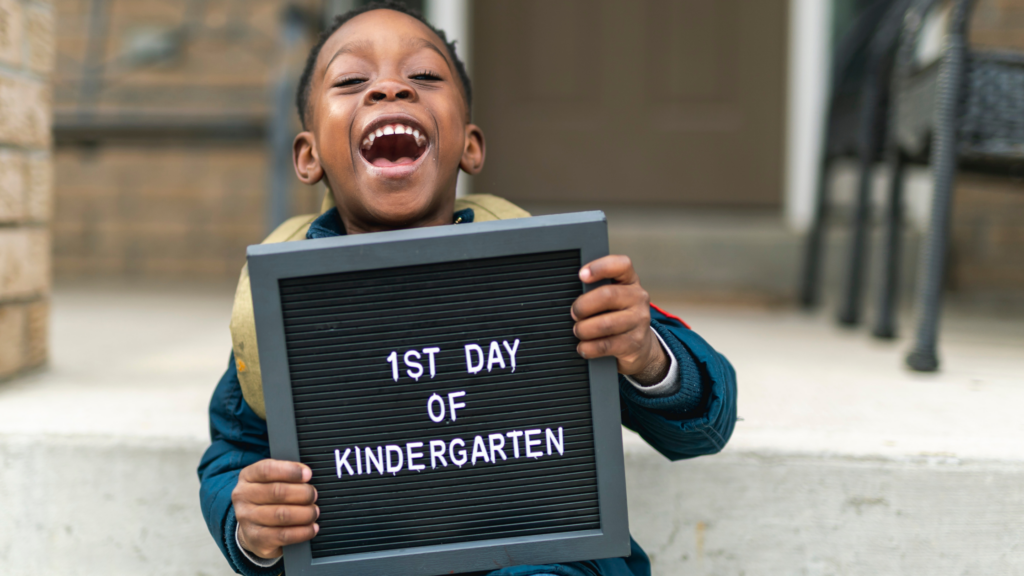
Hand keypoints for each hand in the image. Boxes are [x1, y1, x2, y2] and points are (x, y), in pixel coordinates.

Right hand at [232, 459, 318, 559]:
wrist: (251, 530)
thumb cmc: (267, 500)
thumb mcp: (270, 481)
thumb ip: (286, 474)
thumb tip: (306, 474)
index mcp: (247, 476)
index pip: (267, 469)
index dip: (290, 471)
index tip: (308, 474)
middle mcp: (243, 496)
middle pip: (277, 492)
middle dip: (303, 493)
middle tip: (313, 496)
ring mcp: (247, 519)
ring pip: (282, 514)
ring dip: (305, 513)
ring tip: (314, 512)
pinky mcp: (256, 539)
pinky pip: (284, 535)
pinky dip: (303, 532)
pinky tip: (311, 528)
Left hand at [571, 255, 668, 383]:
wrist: (639, 345)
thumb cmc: (616, 315)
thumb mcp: (612, 298)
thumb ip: (595, 290)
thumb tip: (567, 292)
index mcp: (629, 281)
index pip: (621, 265)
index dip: (600, 267)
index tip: (581, 275)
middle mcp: (638, 298)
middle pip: (608, 295)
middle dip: (583, 305)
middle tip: (574, 313)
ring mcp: (639, 321)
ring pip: (605, 324)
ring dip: (584, 329)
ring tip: (578, 331)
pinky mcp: (634, 343)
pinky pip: (605, 345)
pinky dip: (588, 347)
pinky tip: (583, 347)